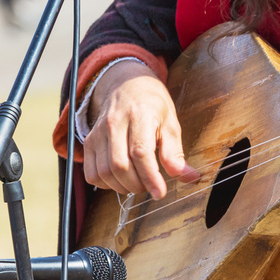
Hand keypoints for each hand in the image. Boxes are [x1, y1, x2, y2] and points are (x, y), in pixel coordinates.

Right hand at [82, 61, 198, 198]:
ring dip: (123, 186)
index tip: (160, 193)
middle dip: (138, 184)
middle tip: (151, 186)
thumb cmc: (153, 106)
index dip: (150, 177)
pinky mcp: (88, 141)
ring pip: (104, 171)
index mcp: (140, 115)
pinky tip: (121, 180)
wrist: (128, 85)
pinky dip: (106, 184)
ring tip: (139, 183)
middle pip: (119, 165)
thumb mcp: (171, 124)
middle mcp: (115, 123)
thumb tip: (190, 178)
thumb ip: (176, 153)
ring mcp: (98, 132)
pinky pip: (91, 172)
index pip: (140, 152)